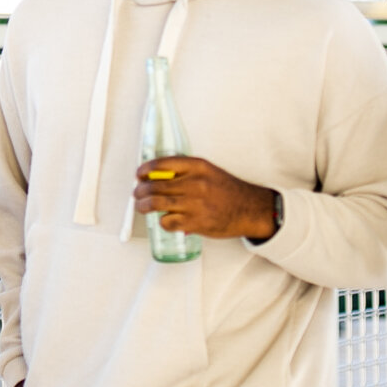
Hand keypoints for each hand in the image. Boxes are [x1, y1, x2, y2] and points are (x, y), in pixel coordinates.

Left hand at [133, 156, 276, 241]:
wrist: (249, 209)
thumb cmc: (228, 190)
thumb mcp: (208, 172)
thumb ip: (186, 172)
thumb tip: (158, 177)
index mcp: (197, 167)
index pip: (162, 164)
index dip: (146, 170)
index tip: (140, 174)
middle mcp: (194, 183)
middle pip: (155, 185)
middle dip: (140, 190)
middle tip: (137, 193)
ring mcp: (194, 204)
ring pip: (157, 203)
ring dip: (143, 206)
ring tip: (141, 206)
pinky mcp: (195, 222)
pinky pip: (168, 221)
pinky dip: (162, 221)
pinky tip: (164, 220)